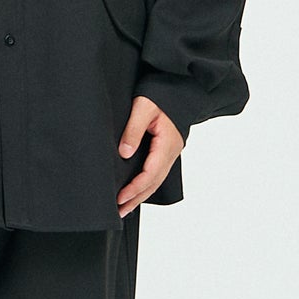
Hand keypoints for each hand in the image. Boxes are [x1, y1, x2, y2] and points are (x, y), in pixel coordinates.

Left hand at [115, 95, 184, 217]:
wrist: (180, 87)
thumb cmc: (162, 94)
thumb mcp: (143, 107)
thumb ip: (133, 130)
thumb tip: (124, 153)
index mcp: (167, 143)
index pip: (151, 173)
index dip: (135, 188)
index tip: (120, 197)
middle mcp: (171, 151)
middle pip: (154, 182)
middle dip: (136, 198)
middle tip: (119, 211)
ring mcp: (170, 152)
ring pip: (156, 180)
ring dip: (141, 195)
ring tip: (124, 208)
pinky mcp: (166, 150)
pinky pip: (157, 172)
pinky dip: (146, 185)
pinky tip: (136, 191)